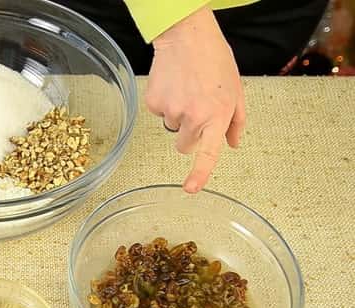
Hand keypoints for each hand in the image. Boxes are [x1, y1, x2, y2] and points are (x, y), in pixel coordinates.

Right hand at [145, 6, 245, 192]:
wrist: (186, 36)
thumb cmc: (214, 59)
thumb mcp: (236, 90)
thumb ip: (235, 121)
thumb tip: (233, 144)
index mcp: (217, 115)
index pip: (207, 152)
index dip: (199, 174)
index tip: (190, 189)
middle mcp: (193, 116)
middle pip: (184, 145)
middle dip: (189, 133)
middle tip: (195, 108)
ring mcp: (171, 110)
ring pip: (171, 126)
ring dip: (177, 113)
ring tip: (185, 88)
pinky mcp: (154, 102)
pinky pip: (158, 112)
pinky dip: (163, 102)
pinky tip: (172, 84)